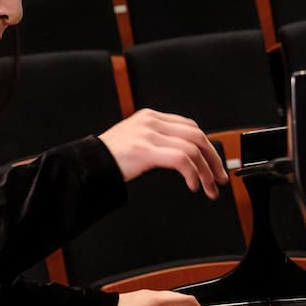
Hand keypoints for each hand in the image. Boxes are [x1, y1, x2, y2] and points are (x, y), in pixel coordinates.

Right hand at [98, 109, 229, 198]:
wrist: (86, 165)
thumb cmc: (109, 159)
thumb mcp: (137, 142)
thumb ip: (158, 142)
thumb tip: (187, 158)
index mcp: (151, 117)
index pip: (190, 127)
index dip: (208, 147)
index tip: (214, 164)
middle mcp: (151, 121)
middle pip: (196, 136)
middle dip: (213, 160)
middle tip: (219, 178)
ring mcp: (148, 134)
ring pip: (192, 149)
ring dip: (205, 172)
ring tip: (208, 188)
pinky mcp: (145, 150)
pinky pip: (180, 160)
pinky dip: (192, 174)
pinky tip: (192, 185)